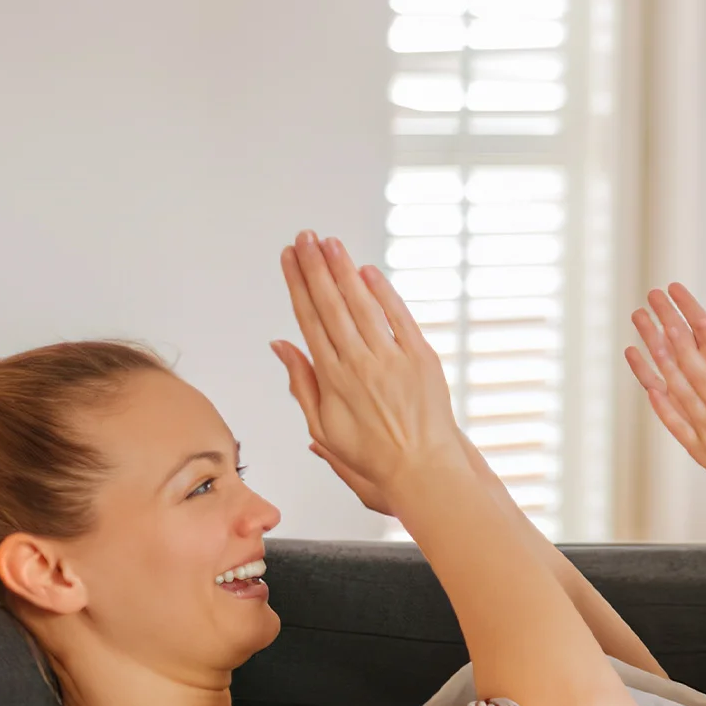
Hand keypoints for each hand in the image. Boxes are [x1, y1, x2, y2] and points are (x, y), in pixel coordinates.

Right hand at [271, 231, 462, 501]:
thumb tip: (282, 346)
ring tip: (330, 243)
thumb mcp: (322, 428)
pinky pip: (399, 317)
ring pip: (362, 304)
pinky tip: (368, 272)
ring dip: (344, 270)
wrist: (423, 468)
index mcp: (333, 378)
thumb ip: (301, 383)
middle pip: (331, 304)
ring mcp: (392, 358)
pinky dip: (384, 292)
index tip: (289, 260)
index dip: (297, 285)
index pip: (309, 320)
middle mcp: (360, 362)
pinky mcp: (421, 358)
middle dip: (315, 267)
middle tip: (304, 238)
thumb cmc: (374, 454)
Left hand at [625, 284, 705, 492]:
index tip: (692, 308)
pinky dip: (661, 405)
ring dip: (662, 363)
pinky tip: (648, 385)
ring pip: (681, 392)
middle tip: (659, 309)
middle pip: (696, 367)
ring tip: (648, 336)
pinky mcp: (698, 448)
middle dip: (676, 334)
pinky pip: (675, 424)